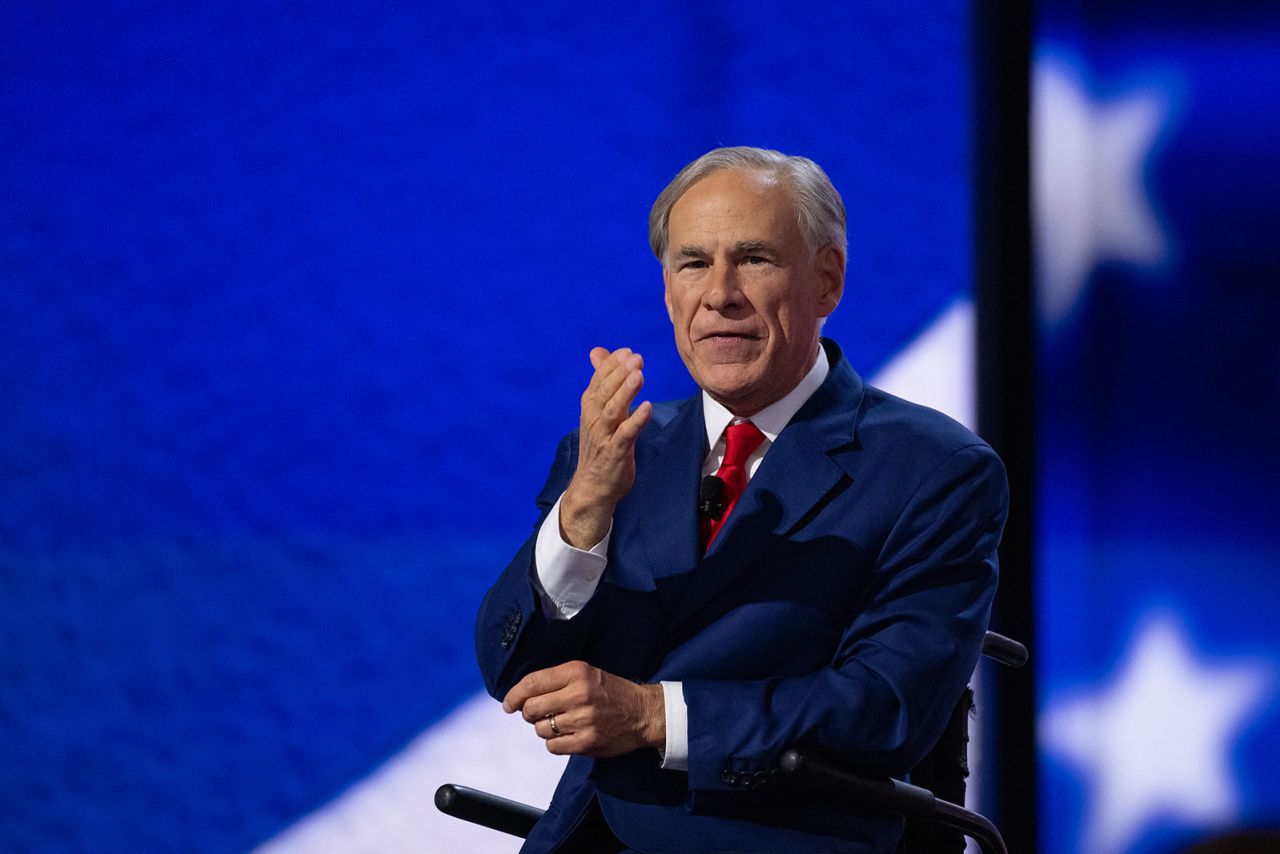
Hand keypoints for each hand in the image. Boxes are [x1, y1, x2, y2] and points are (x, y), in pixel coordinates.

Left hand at [502, 661, 665, 756]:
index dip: (514, 695)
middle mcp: (579, 694)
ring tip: (559, 723)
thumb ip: (556, 681)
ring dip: (544, 728)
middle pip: (532, 708)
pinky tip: (567, 735)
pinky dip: (555, 742)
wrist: (642, 713)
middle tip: (536, 714)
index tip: (508, 703)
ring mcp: (583, 720)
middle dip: (528, 713)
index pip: (532, 683)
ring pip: (540, 729)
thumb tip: (520, 696)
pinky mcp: (587, 742)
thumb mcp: (586, 673)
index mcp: (577, 672)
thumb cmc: (610, 692)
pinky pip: (553, 746)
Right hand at [559, 347, 651, 547]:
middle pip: (604, 392)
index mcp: (590, 408)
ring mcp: (603, 436)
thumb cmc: (600, 445)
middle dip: (619, 373)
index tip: (627, 351)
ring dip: (625, 392)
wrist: (593, 486)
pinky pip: (625, 434)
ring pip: (612, 410)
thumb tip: (598, 351)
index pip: (598, 381)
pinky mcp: (614, 452)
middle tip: (635, 357)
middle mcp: (593, 419)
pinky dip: (635, 420)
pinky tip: (647, 407)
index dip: (611, 365)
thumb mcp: (600, 410)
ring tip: (638, 375)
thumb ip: (602, 381)